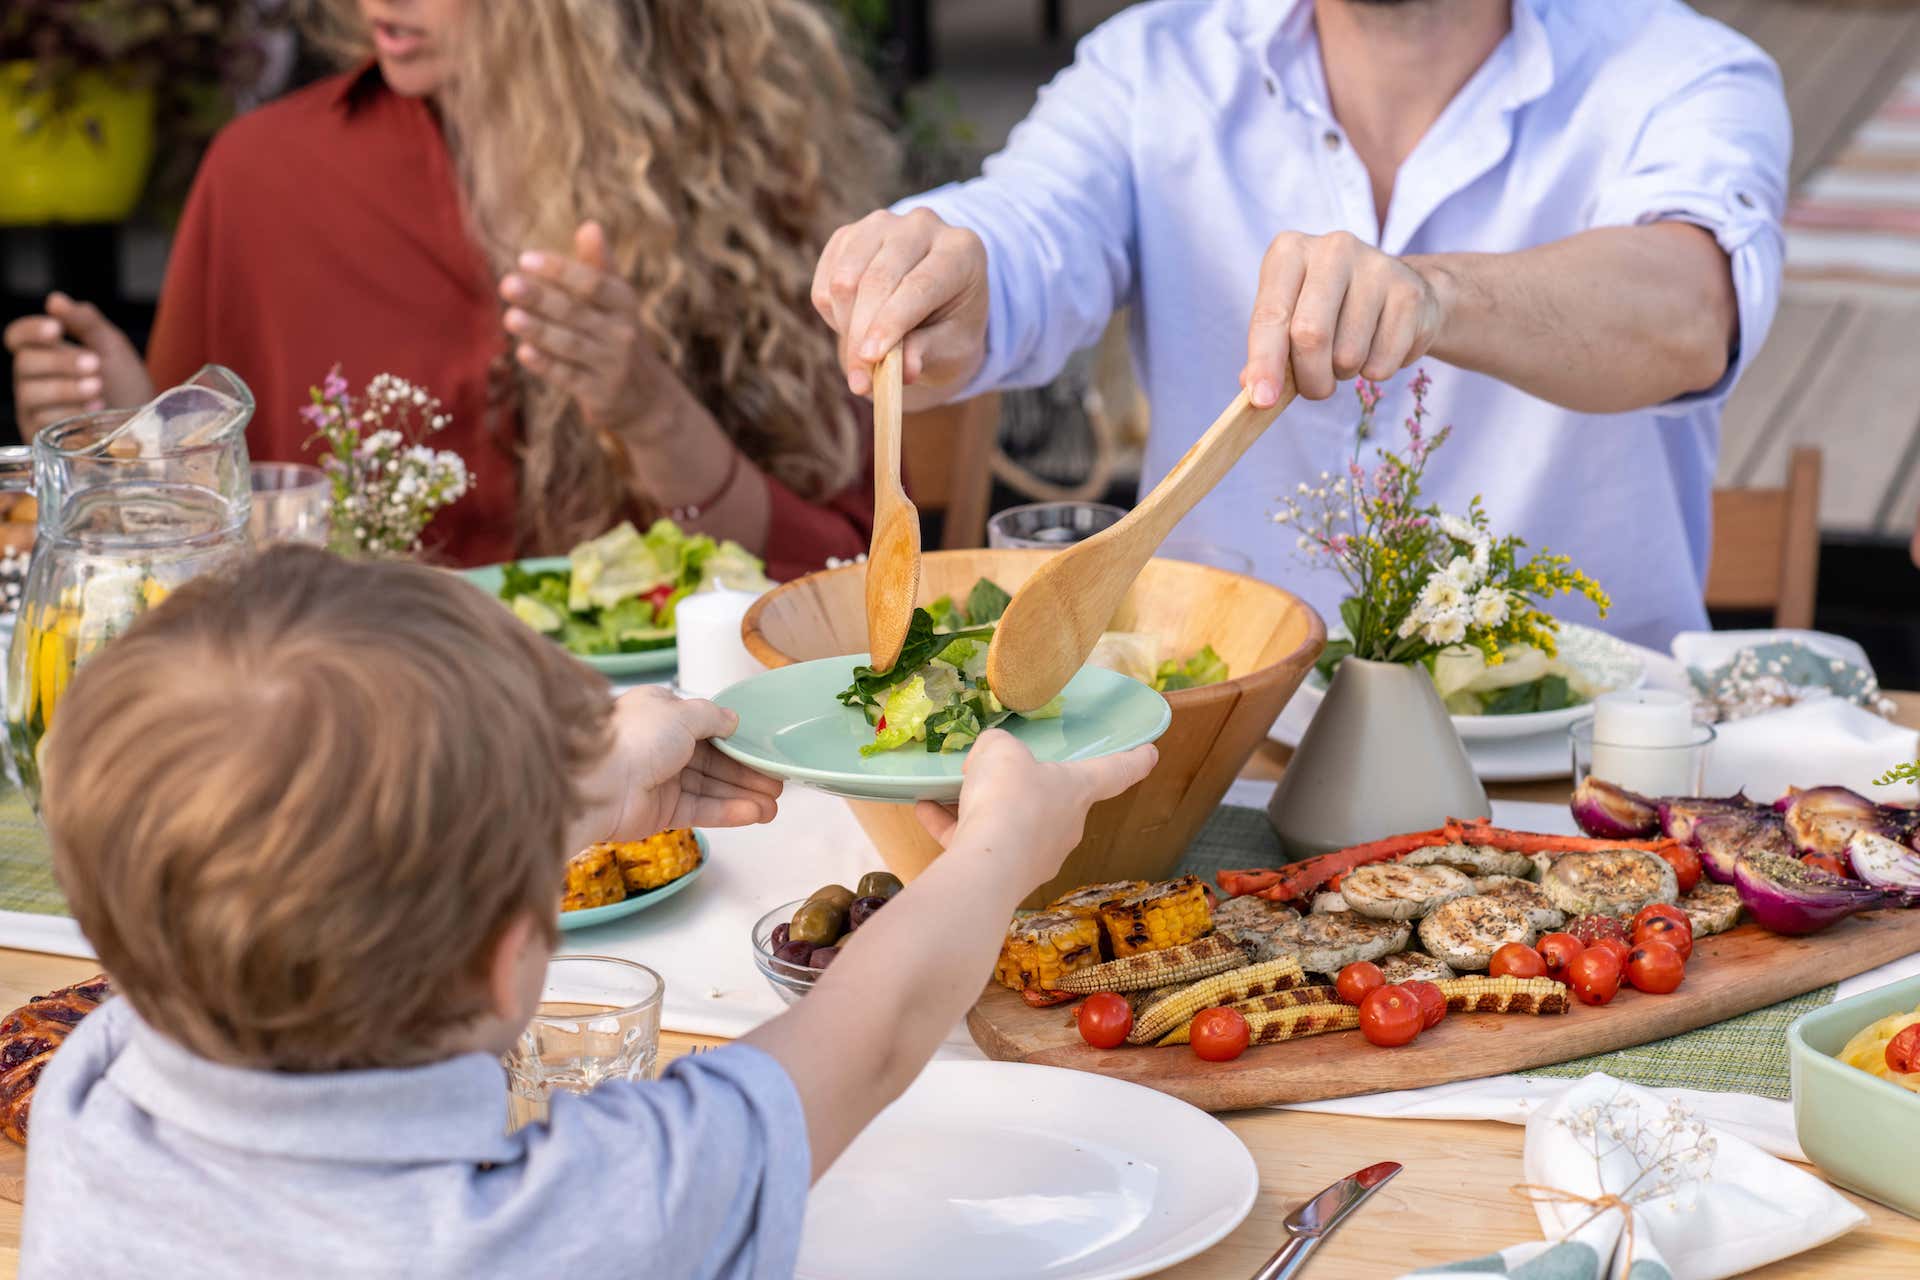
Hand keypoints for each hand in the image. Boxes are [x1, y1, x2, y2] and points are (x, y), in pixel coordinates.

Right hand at [4, 292, 150, 436]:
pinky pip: (42, 421)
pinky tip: (95, 411)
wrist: (148, 428)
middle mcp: (33, 380)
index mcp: (45, 354)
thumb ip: (86, 323)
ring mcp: (35, 409)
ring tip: (98, 388)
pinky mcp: (43, 436)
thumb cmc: (127, 387)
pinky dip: (69, 413)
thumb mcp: (113, 349)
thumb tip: (55, 299)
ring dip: (66, 388)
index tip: (57, 328)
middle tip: (94, 363)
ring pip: (30, 393)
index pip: (17, 337)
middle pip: (24, 363)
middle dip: (60, 362)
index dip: (31, 331)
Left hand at [500, 222, 661, 436]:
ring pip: (570, 345)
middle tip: (507, 283)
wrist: (646, 397)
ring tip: (510, 317)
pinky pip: (568, 377)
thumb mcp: (616, 302)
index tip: (524, 259)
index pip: (593, 282)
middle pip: (577, 312)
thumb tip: (590, 225)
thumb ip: (599, 266)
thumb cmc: (618, 335)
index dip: (559, 270)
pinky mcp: (600, 394)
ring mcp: (611, 365)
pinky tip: (523, 352)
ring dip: (539, 331)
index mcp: (624, 304)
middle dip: (541, 298)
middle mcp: (622, 333)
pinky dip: (546, 365)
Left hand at [577, 686, 782, 844]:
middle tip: (778, 784)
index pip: (708, 727)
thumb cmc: (636, 738)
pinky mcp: (660, 812)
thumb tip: (733, 720)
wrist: (597, 784)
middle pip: (714, 761)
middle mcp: (661, 746)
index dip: (737, 740)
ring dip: (743, 796)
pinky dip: (727, 812)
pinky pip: (700, 810)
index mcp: (661, 714)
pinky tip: (753, 813)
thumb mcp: (682, 712)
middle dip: (747, 773)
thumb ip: (713, 716)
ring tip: (773, 807)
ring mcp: (661, 780)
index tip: (764, 752)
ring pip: (710, 788)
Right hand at [811, 208, 989, 397]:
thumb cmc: (949, 329)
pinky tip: (857, 327)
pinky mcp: (849, 235)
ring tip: (865, 357)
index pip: (919, 284)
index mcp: (961, 249)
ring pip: (844, 279)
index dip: (891, 322)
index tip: (871, 358)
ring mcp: (882, 224)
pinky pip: (826, 282)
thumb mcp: (951, 348)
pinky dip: (834, 315)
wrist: (935, 304)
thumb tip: (904, 372)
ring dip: (847, 327)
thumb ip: (927, 353)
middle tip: (860, 382)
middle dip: (863, 334)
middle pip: (877, 279)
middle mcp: (922, 225)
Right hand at [914, 730, 1157, 890]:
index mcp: (1077, 789)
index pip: (1117, 771)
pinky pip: (981, 842)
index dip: (1134, 758)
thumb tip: (989, 759)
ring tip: (947, 789)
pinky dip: (955, 827)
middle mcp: (1065, 825)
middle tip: (992, 769)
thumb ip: (997, 747)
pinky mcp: (1005, 875)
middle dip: (1024, 785)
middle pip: (1052, 799)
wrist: (986, 866)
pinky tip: (924, 809)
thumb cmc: (1008, 796)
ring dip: (982, 807)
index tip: (1151, 751)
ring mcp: (1036, 855)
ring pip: (1011, 823)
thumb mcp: (999, 751)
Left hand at [1241, 231, 1447, 404]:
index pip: (1270, 315)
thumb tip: (1257, 394)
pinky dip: (1375, 372)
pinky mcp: (1410, 292)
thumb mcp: (1289, 318)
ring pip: (1348, 355)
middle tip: (1315, 389)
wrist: (1398, 290)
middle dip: (1310, 378)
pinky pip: (1383, 362)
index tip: (1263, 400)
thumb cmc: (1328, 308)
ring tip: (1348, 354)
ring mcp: (1376, 266)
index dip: (1264, 362)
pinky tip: (1379, 347)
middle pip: (1310, 335)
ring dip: (1344, 374)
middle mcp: (1333, 249)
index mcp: (1290, 252)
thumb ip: (1269, 353)